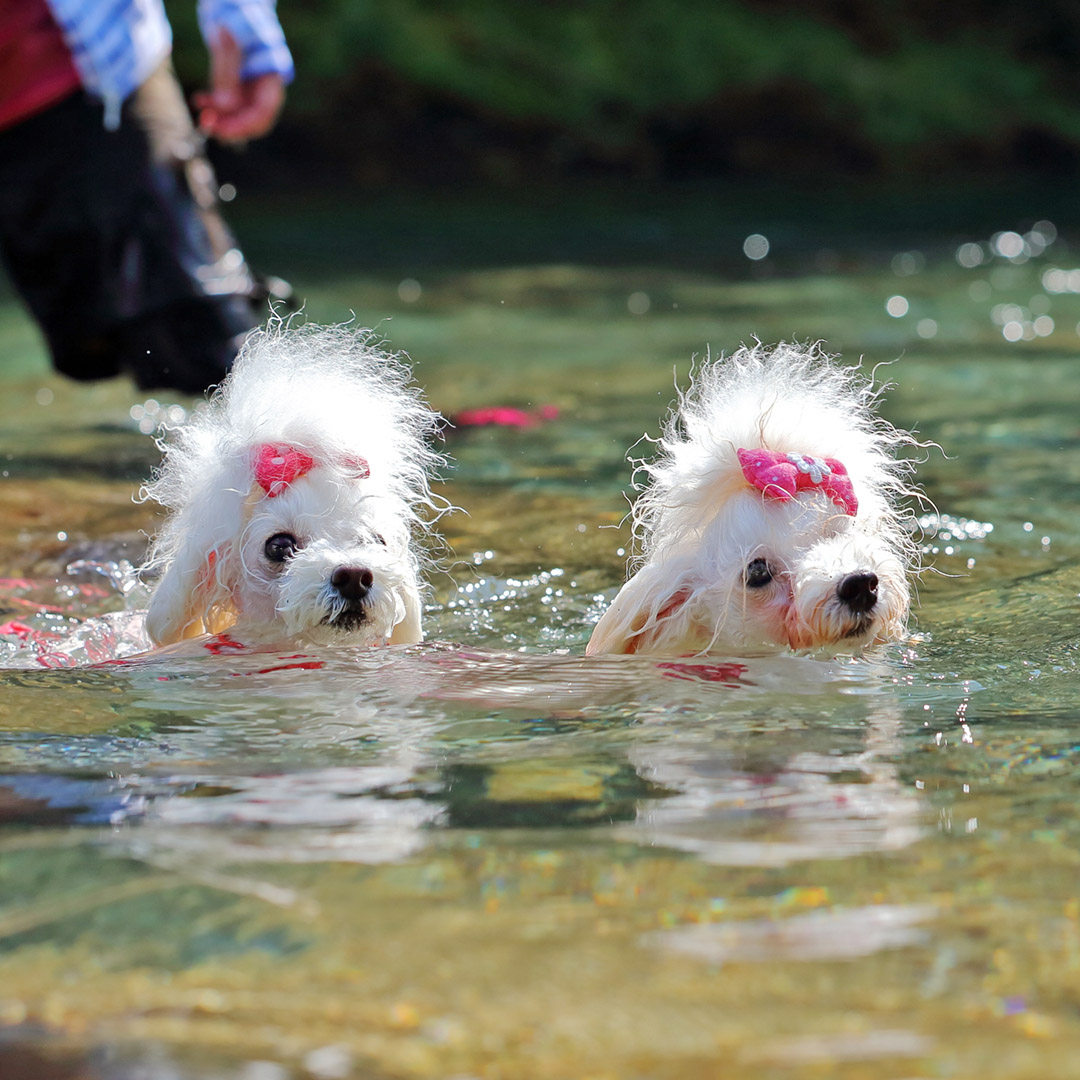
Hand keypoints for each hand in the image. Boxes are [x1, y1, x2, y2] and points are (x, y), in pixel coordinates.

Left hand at [193, 28, 284, 142]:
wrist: (233, 7)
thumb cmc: (238, 17)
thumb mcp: (231, 41)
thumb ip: (228, 73)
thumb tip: (224, 106)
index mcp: (272, 80)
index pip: (263, 114)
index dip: (244, 126)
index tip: (222, 130)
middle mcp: (263, 89)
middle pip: (251, 121)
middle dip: (229, 126)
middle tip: (207, 125)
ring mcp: (250, 89)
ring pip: (237, 116)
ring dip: (218, 117)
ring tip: (201, 108)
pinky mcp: (235, 86)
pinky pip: (225, 104)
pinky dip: (212, 104)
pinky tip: (199, 99)